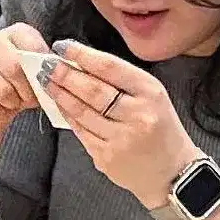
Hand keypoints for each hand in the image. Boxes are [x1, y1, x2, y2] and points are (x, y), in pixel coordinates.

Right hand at [0, 21, 53, 133]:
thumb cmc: (20, 81)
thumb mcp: (35, 68)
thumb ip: (44, 65)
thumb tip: (53, 72)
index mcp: (14, 33)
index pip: (31, 46)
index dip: (41, 68)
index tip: (44, 79)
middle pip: (14, 68)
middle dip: (27, 89)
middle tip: (30, 97)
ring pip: (1, 90)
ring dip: (13, 102)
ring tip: (14, 101)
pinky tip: (0, 107)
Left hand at [38, 41, 198, 209]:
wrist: (172, 172)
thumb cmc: (161, 129)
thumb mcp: (153, 97)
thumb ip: (123, 82)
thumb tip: (83, 63)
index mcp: (151, 92)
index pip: (110, 68)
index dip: (82, 55)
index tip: (63, 47)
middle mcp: (137, 114)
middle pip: (92, 90)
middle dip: (65, 75)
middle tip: (47, 65)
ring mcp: (121, 138)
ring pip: (82, 111)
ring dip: (61, 95)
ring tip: (47, 82)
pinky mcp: (107, 157)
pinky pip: (81, 131)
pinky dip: (67, 116)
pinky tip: (58, 105)